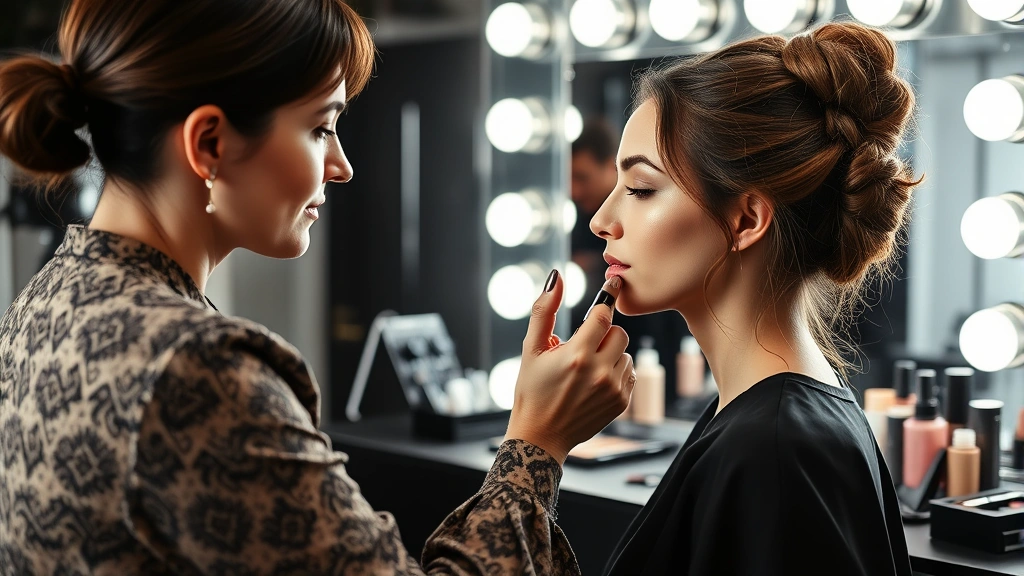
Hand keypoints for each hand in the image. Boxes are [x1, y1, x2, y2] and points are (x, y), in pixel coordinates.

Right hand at [504, 270, 634, 463]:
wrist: (541, 435)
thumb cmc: (532, 389)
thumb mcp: (531, 349)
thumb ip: (544, 311)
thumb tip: (556, 277)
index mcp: (576, 355)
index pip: (603, 315)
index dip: (607, 298)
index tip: (613, 285)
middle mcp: (599, 372)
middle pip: (619, 332)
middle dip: (603, 333)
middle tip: (584, 345)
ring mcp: (613, 389)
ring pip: (626, 352)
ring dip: (610, 353)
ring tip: (587, 367)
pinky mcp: (621, 402)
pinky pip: (629, 372)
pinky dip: (616, 371)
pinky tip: (595, 381)